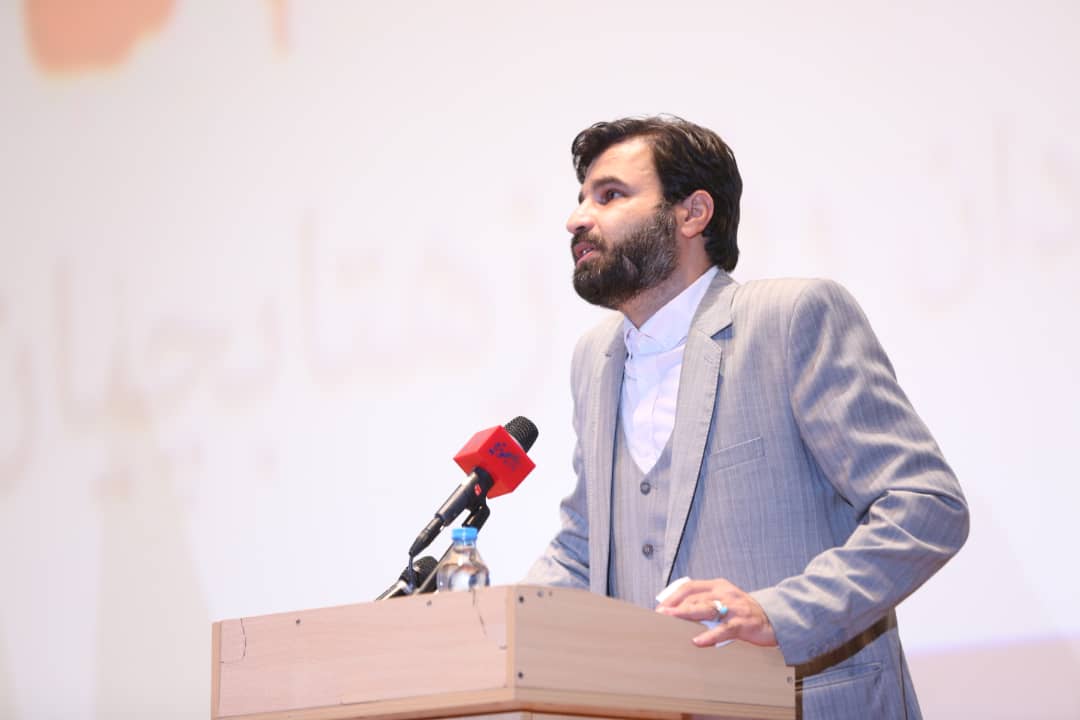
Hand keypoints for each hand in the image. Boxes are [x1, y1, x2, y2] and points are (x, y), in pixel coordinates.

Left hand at [655, 577, 777, 647]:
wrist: (773, 620)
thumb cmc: (743, 612)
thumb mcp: (724, 601)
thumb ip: (704, 603)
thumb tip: (678, 612)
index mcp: (718, 586)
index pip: (690, 587)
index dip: (674, 596)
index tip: (661, 607)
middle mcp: (724, 593)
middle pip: (695, 597)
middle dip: (676, 606)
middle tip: (661, 616)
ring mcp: (734, 607)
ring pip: (706, 609)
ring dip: (687, 615)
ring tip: (672, 621)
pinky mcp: (742, 623)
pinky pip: (724, 629)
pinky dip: (710, 635)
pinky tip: (698, 641)